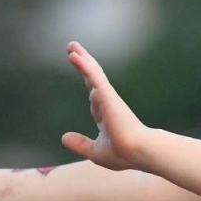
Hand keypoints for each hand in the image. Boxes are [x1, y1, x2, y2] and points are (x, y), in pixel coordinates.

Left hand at [61, 42, 151, 171]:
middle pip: (92, 77)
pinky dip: (84, 65)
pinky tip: (75, 55)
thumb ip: (80, 143)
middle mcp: (107, 103)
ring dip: (82, 58)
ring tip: (72, 45)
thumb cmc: (123, 154)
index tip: (82, 71)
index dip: (86, 79)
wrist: (137, 152)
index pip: (93, 92)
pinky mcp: (107, 95)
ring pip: (93, 73)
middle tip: (73, 48)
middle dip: (83, 62)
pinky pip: (93, 76)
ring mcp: (108, 98)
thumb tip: (63, 137)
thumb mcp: (95, 150)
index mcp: (106, 115)